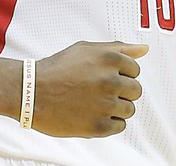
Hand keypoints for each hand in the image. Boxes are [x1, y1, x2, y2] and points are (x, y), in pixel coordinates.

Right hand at [30, 41, 146, 137]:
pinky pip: (119, 126)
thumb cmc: (57, 69)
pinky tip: (93, 114)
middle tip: (99, 91)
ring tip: (94, 103)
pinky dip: (109, 122)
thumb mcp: (86, 49)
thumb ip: (118, 48)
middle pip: (135, 90)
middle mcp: (110, 81)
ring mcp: (105, 105)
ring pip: (129, 109)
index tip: (104, 77)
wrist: (30, 92)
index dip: (121, 74)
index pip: (135, 70)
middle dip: (121, 91)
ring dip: (116, 107)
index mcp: (109, 59)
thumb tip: (144, 49)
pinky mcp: (98, 126)